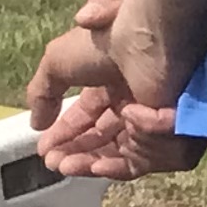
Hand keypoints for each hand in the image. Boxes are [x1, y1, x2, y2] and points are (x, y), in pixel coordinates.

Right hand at [26, 0, 203, 179]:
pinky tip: (96, 164)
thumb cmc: (105, 41)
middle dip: (75, 152)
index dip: (66, 133)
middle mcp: (135, 98)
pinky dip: (119, 165)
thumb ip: (43, 91)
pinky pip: (145, 159)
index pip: (89, 115)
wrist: (148, 40)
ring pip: (121, 152)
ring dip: (90, 163)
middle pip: (105, 137)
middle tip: (53, 163)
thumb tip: (37, 123)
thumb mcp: (59, 61)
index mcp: (113, 80)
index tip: (44, 149)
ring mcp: (154, 115)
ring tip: (66, 166)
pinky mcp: (169, 133)